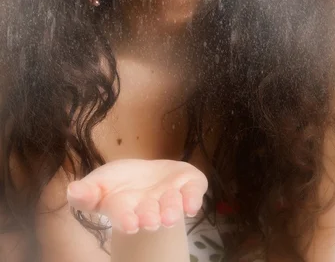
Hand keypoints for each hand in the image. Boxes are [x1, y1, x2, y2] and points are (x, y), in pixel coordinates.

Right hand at [66, 159, 207, 234]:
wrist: (147, 177)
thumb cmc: (119, 183)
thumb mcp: (98, 183)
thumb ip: (87, 191)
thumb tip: (72, 190)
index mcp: (126, 208)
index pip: (123, 216)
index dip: (125, 219)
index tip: (130, 224)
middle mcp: (150, 207)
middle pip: (150, 214)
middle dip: (151, 216)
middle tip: (152, 221)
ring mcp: (171, 196)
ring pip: (173, 206)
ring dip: (172, 209)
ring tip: (170, 214)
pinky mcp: (188, 184)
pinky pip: (195, 191)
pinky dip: (194, 197)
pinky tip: (192, 204)